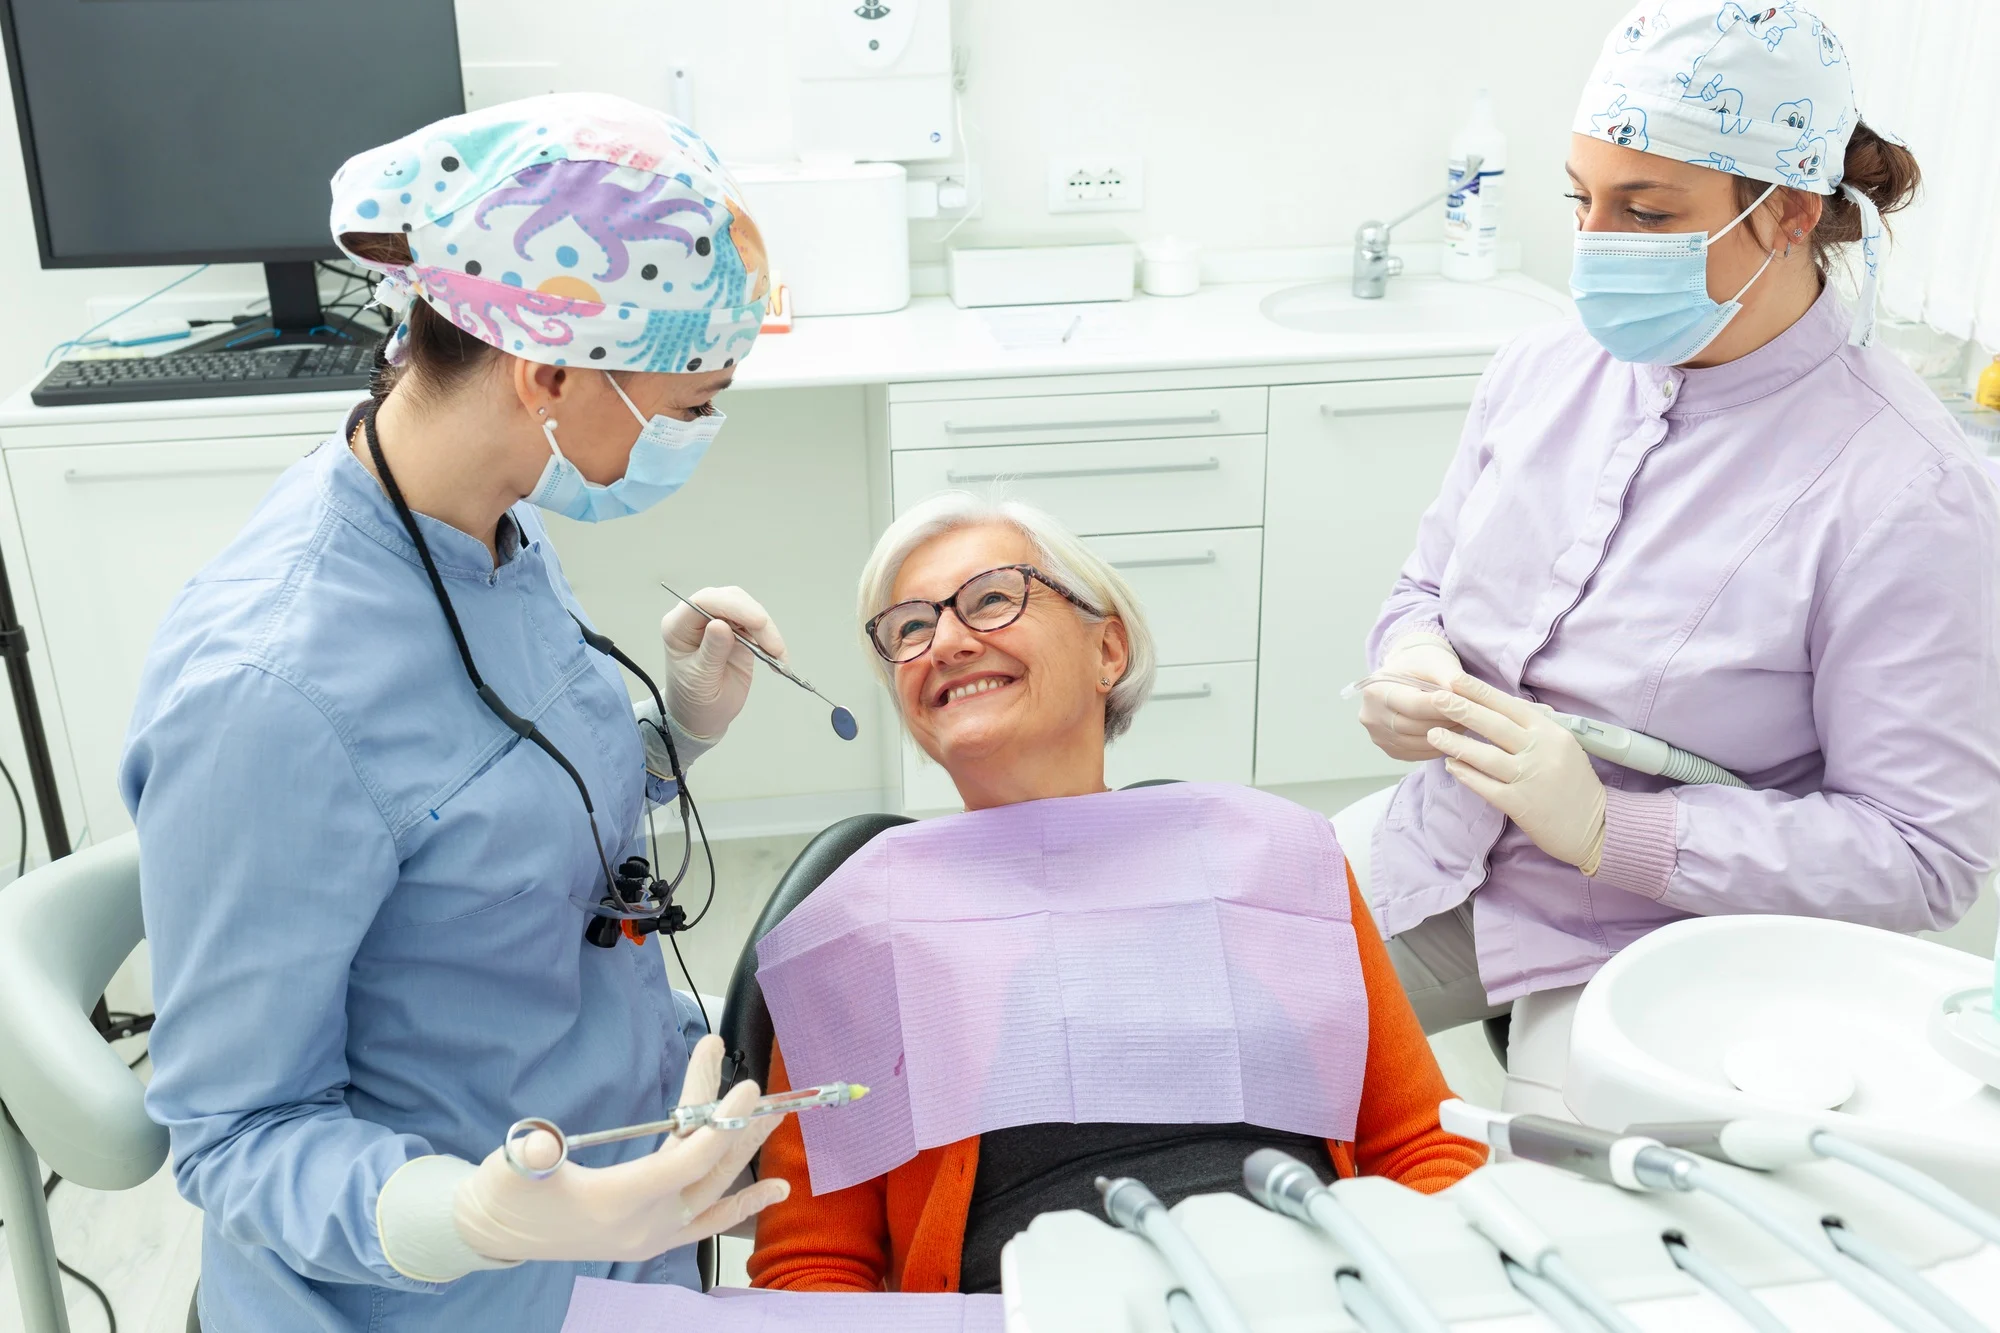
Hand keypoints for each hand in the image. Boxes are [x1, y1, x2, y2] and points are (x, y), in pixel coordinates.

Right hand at [452, 1036, 787, 1263]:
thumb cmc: (508, 1193)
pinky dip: (743, 1205)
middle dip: (738, 1127)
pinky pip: (709, 1223)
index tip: (744, 1087)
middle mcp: (644, 1225)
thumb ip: (531, 1154)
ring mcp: (652, 1236)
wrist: (497, 1233)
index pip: (685, 1163)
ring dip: (743, 1151)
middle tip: (764, 1091)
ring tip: (774, 1117)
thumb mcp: (510, 1168)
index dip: (719, 1125)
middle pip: (708, 1171)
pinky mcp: (653, 1238)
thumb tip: (541, 1143)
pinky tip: (775, 1190)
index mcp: (616, 1202)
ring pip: (714, 1191)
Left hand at [660, 586, 786, 740]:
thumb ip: (711, 651)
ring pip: (748, 609)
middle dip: (756, 618)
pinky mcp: (738, 632)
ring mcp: (719, 623)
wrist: (702, 717)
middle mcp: (698, 619)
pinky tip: (778, 658)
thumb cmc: (693, 700)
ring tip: (778, 656)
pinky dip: (772, 640)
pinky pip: (758, 626)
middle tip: (773, 646)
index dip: (733, 606)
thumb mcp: (700, 679)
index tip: (758, 622)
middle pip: (730, 599)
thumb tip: (721, 625)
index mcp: (679, 627)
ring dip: (768, 630)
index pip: (704, 601)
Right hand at [1359, 633, 1466, 761]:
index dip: (1443, 708)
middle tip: (1470, 718)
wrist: (1406, 673)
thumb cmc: (1421, 664)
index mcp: (1376, 690)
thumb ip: (1450, 679)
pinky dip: (1437, 747)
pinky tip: (1451, 735)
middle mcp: (1371, 715)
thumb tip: (1464, 700)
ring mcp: (1377, 735)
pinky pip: (1417, 754)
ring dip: (1444, 737)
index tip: (1466, 706)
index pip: (1414, 705)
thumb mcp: (1436, 662)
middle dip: (1445, 723)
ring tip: (1463, 724)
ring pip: (1417, 743)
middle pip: (1414, 727)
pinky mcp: (1389, 749)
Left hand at [1425, 674, 1606, 873]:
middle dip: (1462, 710)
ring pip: (1486, 756)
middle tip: (1435, 698)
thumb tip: (1502, 708)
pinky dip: (1466, 775)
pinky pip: (1486, 786)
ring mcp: (1529, 778)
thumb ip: (1536, 728)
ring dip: (1456, 743)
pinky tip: (1450, 766)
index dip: (1481, 692)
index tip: (1455, 680)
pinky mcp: (1520, 804)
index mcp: (1552, 733)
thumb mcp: (1564, 746)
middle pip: (1494, 726)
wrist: (1598, 825)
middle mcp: (1540, 751)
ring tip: (1433, 734)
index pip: (1510, 706)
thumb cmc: (1575, 783)